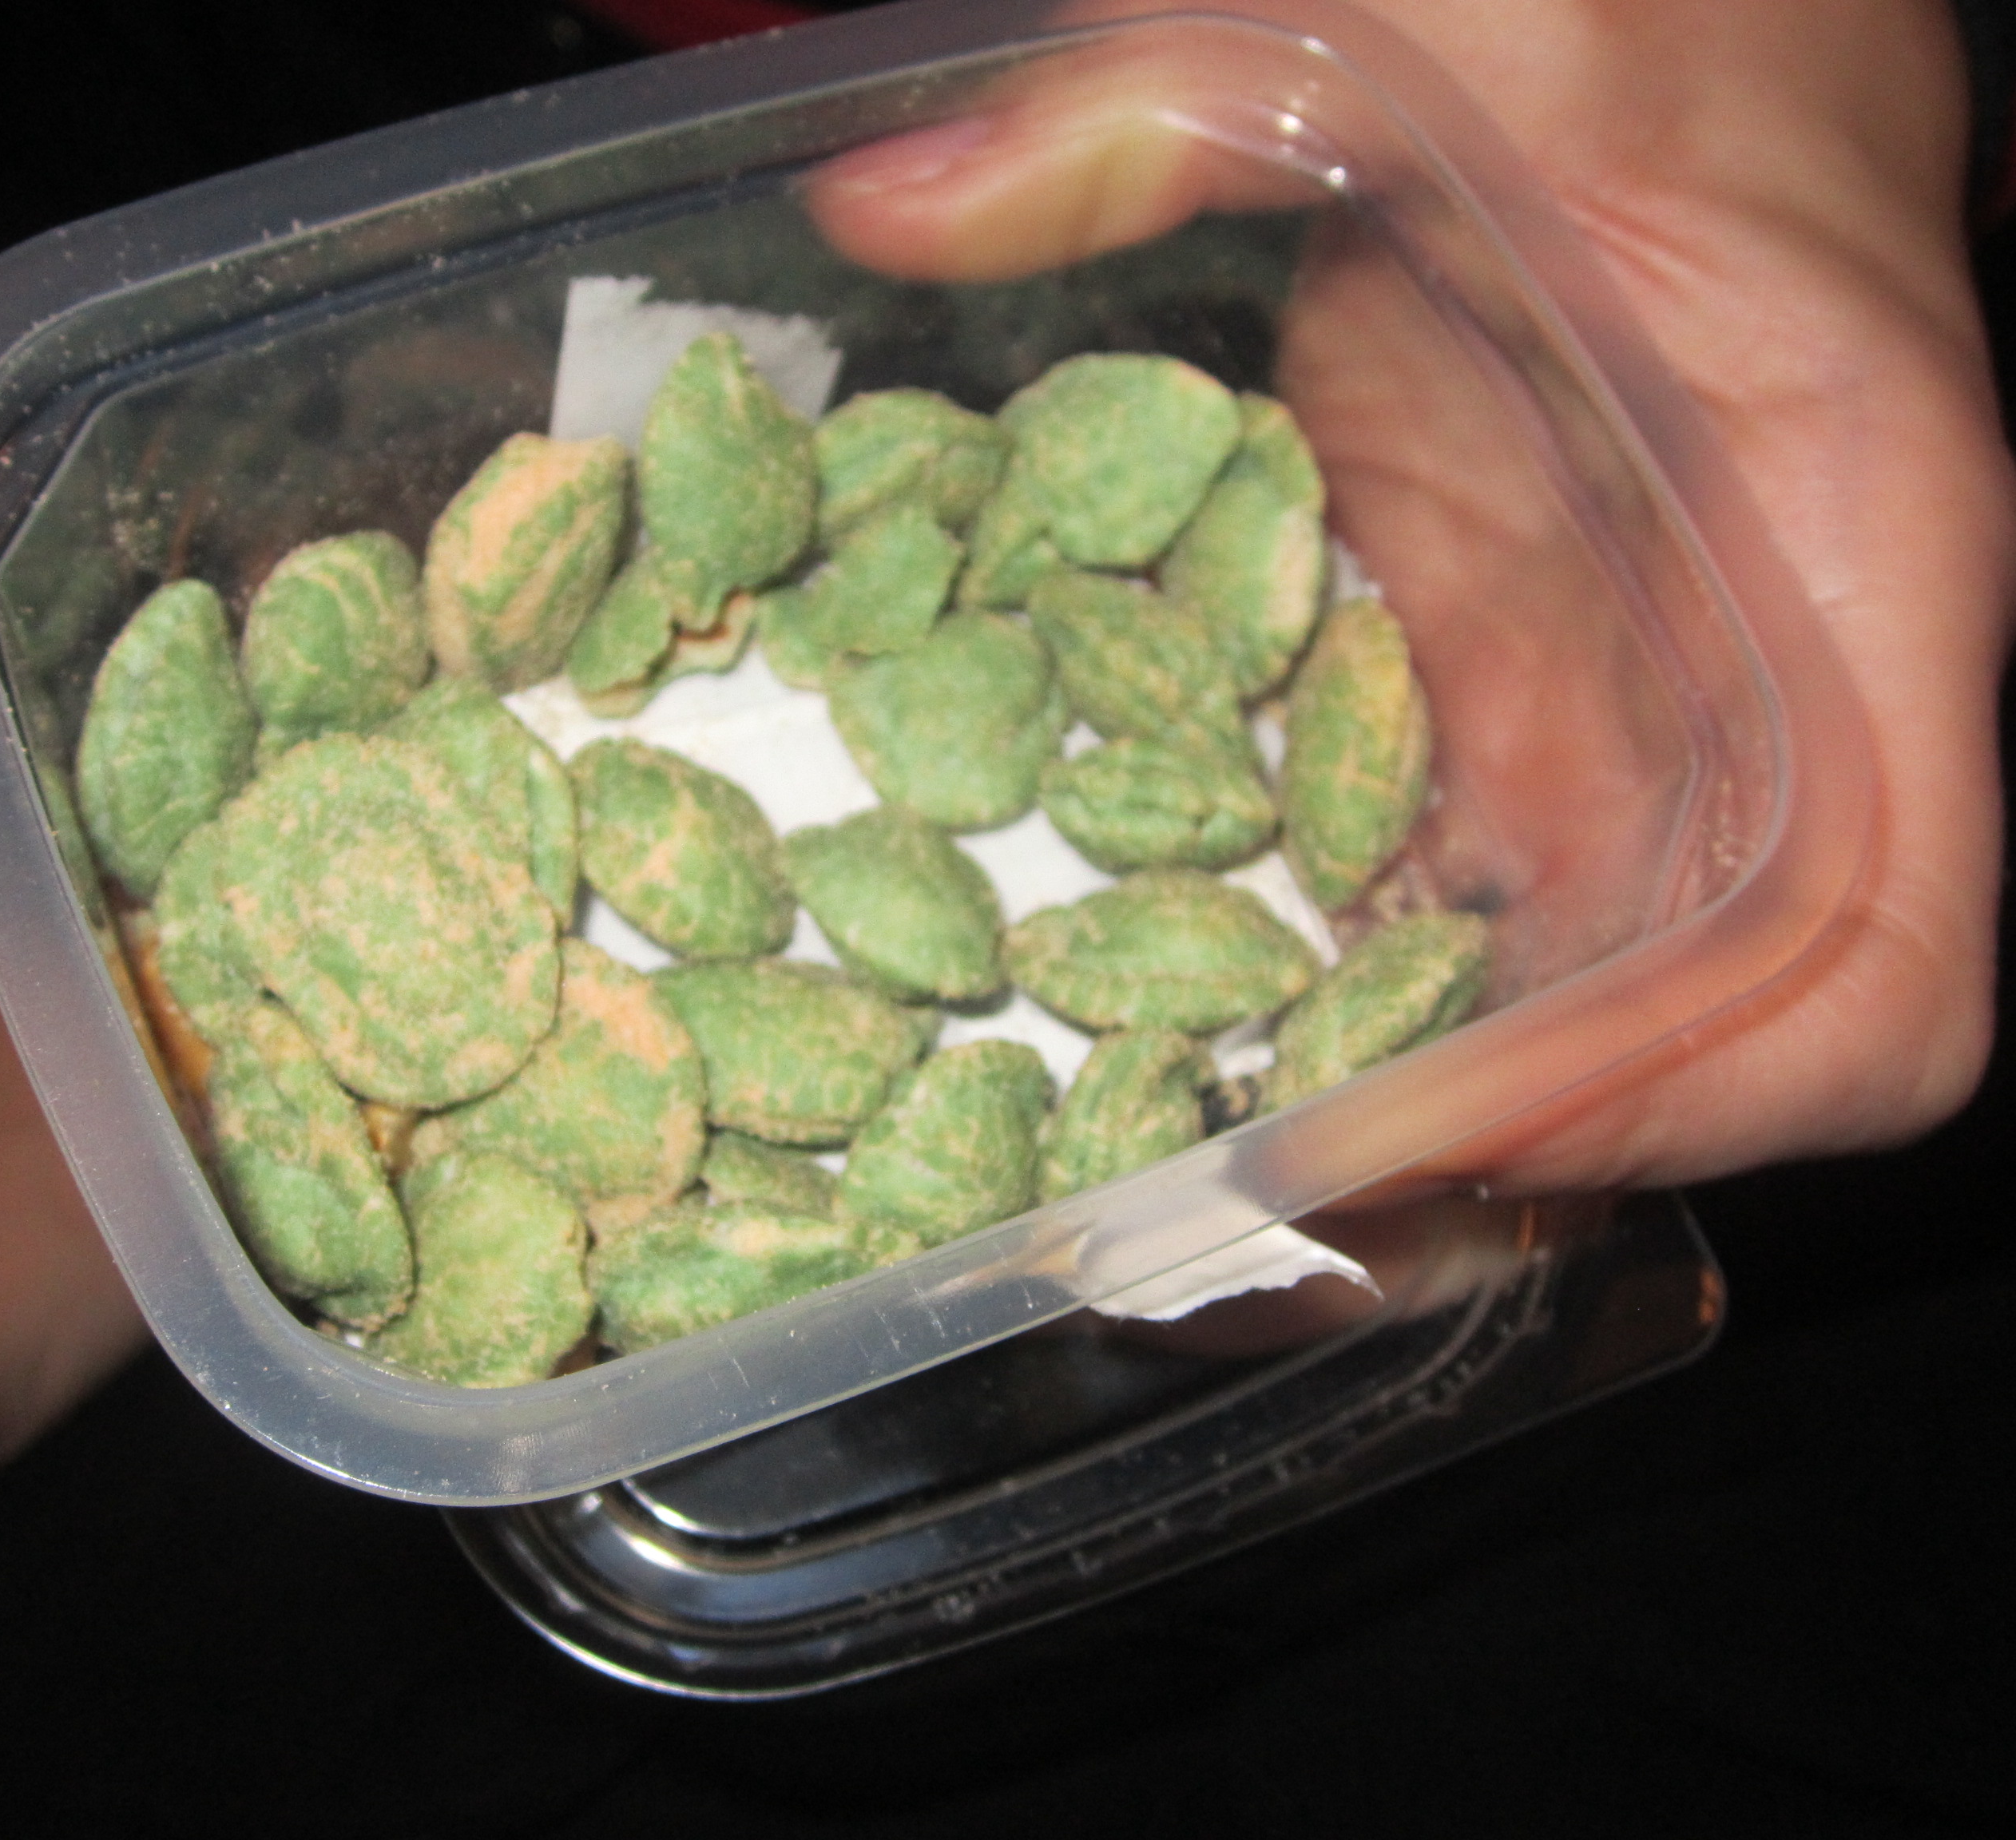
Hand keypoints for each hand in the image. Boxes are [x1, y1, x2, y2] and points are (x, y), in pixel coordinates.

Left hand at [810, 0, 2013, 1189]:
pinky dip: (1332, 950)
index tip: (1400, 1143)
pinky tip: (1160, 974)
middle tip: (1215, 1218)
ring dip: (1394, 1095)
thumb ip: (1155, 98)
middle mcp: (1762, 660)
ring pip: (1577, 984)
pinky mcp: (1504, 642)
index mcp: (1843, 535)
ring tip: (1160, 1157)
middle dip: (1491, 1163)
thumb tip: (888, 206)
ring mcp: (1630, 670)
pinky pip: (1455, 862)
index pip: (1875, 961)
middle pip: (1715, 1048)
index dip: (1669, 1101)